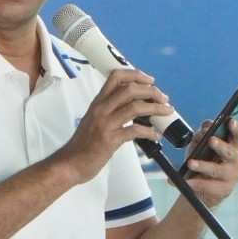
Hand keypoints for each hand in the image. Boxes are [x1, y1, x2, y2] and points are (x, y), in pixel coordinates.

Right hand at [54, 69, 171, 183]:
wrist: (70, 163)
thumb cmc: (83, 144)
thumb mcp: (94, 120)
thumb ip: (110, 110)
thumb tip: (134, 104)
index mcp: (97, 102)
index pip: (116, 77)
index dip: (136, 75)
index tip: (150, 81)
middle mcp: (101, 109)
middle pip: (130, 89)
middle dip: (151, 91)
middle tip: (163, 98)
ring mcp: (105, 124)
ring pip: (135, 107)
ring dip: (155, 108)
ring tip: (166, 111)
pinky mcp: (109, 140)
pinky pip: (134, 131)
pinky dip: (149, 133)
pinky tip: (156, 136)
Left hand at [183, 118, 237, 207]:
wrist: (202, 187)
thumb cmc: (204, 159)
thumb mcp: (201, 144)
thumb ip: (203, 134)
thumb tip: (205, 128)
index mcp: (234, 145)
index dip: (236, 128)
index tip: (230, 121)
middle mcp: (237, 160)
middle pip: (230, 152)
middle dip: (221, 146)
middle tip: (210, 140)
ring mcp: (232, 176)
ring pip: (218, 170)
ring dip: (203, 166)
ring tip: (190, 163)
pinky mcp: (224, 190)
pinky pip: (209, 186)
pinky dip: (196, 183)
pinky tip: (186, 181)